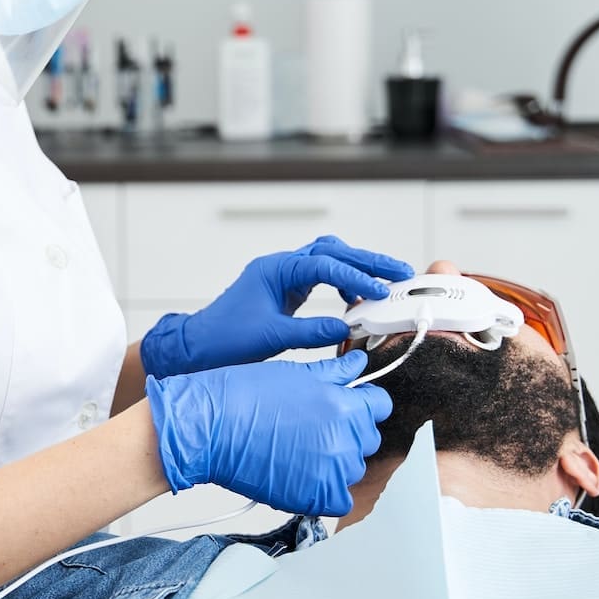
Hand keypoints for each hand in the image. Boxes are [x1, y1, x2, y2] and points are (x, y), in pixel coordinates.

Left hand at [140, 235, 414, 379]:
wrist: (199, 347)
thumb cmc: (226, 339)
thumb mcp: (271, 337)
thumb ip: (310, 332)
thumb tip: (347, 328)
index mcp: (274, 270)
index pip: (323, 264)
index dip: (355, 276)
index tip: (381, 290)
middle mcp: (280, 267)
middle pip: (331, 251)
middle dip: (366, 260)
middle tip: (399, 271)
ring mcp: (283, 276)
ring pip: (328, 259)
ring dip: (356, 268)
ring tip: (383, 285)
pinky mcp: (286, 290)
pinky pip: (321, 277)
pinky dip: (342, 283)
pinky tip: (353, 300)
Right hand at [146, 352, 390, 517]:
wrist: (209, 427)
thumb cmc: (243, 396)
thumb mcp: (295, 372)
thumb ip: (336, 373)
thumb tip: (358, 364)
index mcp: (344, 404)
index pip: (380, 406)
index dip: (361, 403)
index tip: (344, 407)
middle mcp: (345, 439)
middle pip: (367, 437)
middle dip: (347, 432)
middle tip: (311, 428)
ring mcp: (332, 472)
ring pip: (353, 468)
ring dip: (335, 461)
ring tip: (299, 450)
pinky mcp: (316, 498)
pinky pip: (340, 500)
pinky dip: (326, 491)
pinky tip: (302, 475)